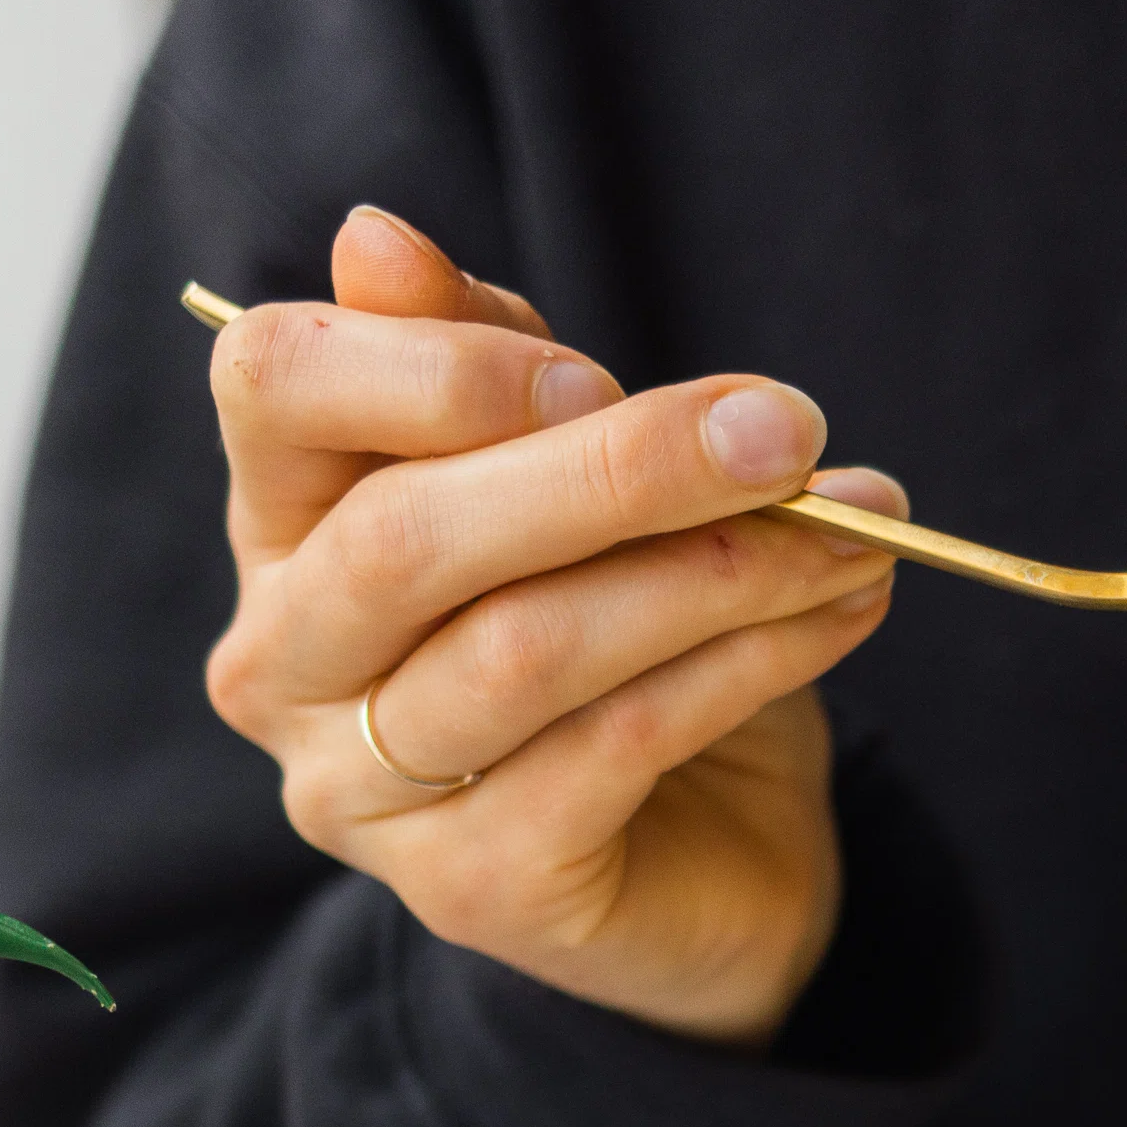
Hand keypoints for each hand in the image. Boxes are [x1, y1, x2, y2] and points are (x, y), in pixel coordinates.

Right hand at [201, 206, 901, 1047]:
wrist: (712, 856)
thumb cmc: (628, 639)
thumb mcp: (573, 482)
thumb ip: (490, 365)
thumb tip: (376, 238)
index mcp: (285, 523)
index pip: (273, 387)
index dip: (432, 364)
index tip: (595, 372)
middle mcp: (282, 661)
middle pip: (411, 531)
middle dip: (621, 467)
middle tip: (788, 430)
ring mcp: (364, 792)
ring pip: (530, 644)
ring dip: (722, 569)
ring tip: (854, 532)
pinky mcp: (476, 888)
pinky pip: (620, 743)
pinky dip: (751, 662)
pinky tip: (842, 614)